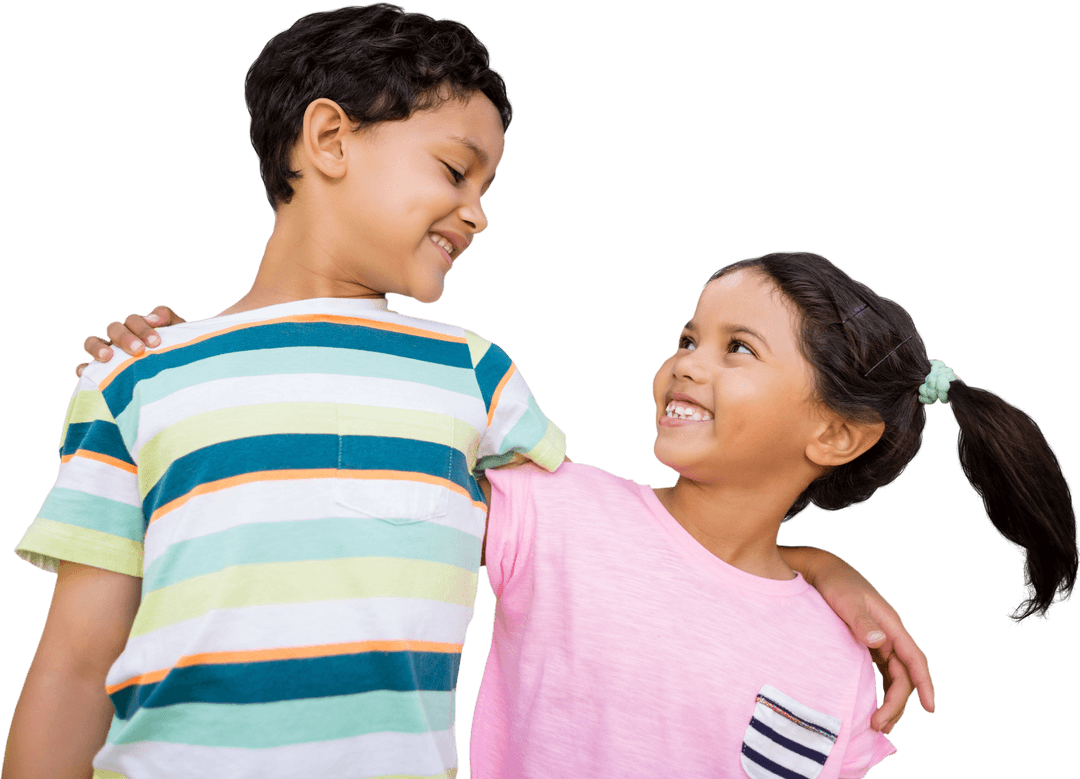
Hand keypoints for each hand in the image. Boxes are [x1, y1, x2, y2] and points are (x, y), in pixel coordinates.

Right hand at [76, 305, 185, 377]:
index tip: (156, 342)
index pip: (135, 320)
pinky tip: (89, 371)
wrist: (181, 384)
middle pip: (114, 329)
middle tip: (139, 350)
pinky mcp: (100, 374)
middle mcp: (122, 340)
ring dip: (98, 347)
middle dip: (125, 337)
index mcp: (139, 330)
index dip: (142, 327)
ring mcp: (110, 356)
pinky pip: (84, 368)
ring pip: (93, 342)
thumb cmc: (178, 358)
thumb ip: (169, 320)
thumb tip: (152, 317)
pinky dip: (83, 368)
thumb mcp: (181, 339)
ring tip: (108, 356)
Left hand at [821, 564, 934, 734]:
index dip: (925, 684)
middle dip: (897, 703)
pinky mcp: (868, 644)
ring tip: (880, 726)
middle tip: (879, 726)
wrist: (821, 571)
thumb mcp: (846, 600)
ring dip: (892, 701)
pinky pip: (883, 672)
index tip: (930, 708)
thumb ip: (860, 621)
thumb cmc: (834, 583)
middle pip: (904, 674)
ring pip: (895, 677)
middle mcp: (890, 634)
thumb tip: (880, 642)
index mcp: (891, 624)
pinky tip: (875, 706)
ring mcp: (880, 640)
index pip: (914, 659)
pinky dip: (882, 690)